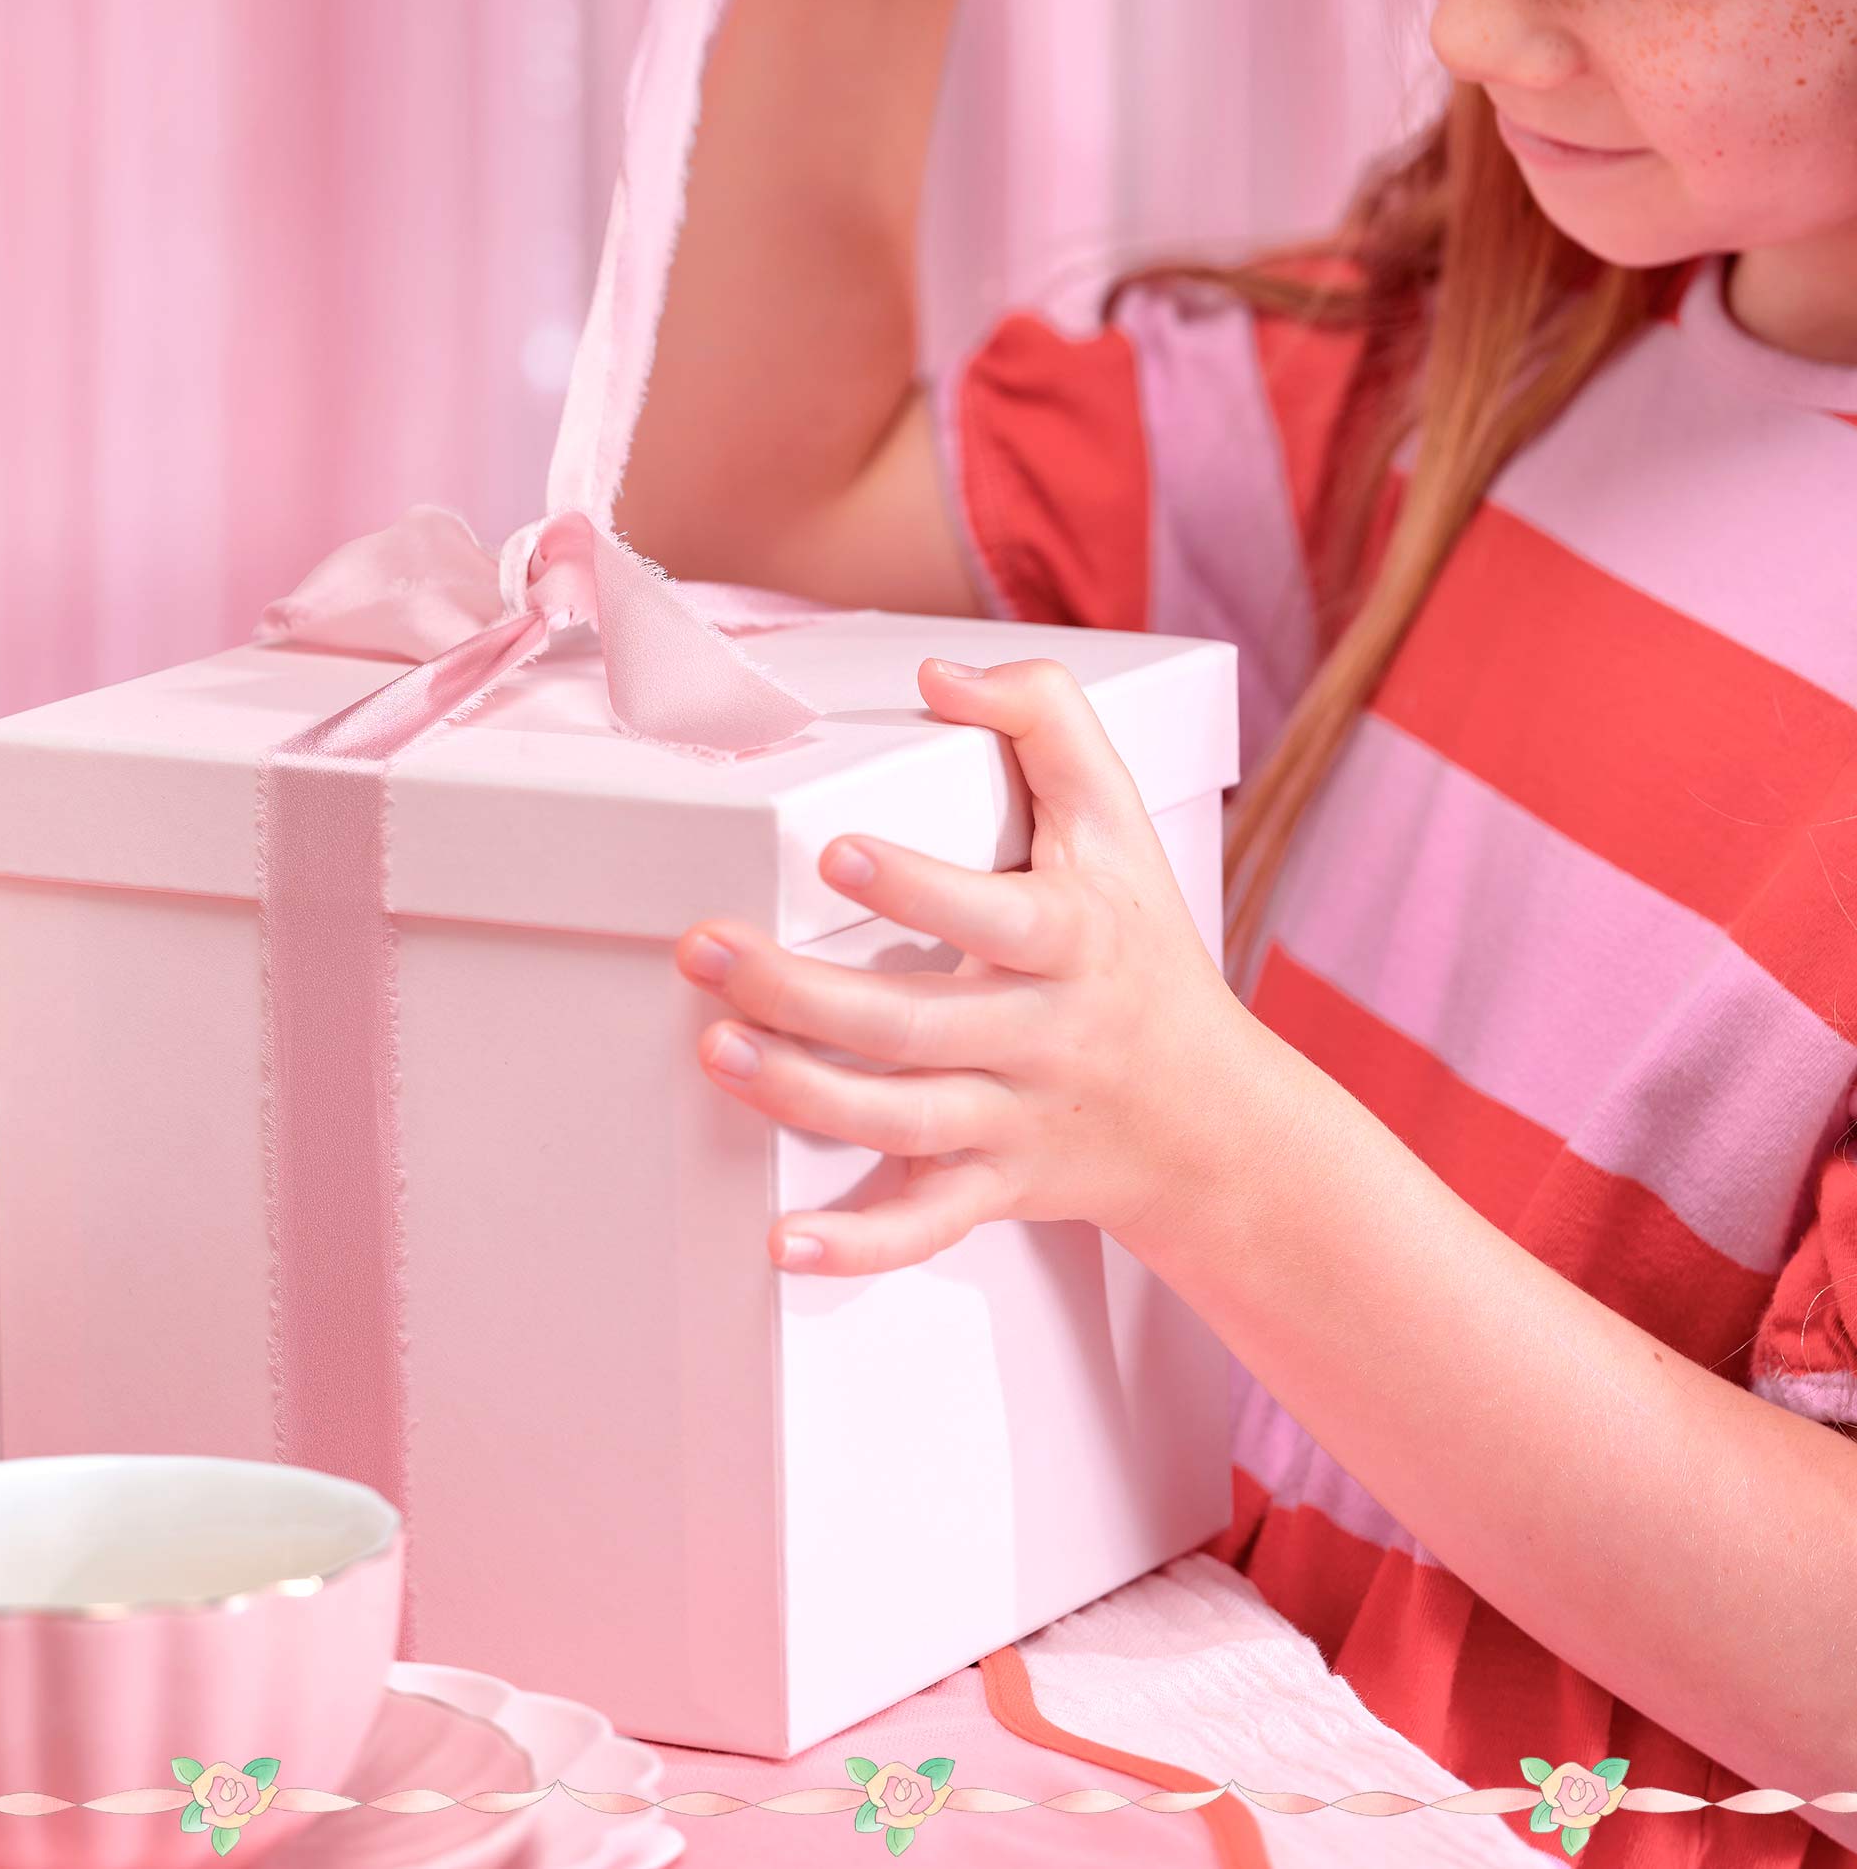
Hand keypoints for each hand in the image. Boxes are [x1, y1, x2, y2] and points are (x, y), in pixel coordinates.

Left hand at [675, 657, 1290, 1275]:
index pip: (996, 917)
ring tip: (716, 1051)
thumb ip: (1047, 718)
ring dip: (801, 1098)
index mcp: (1071, 940)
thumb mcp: (1122, 819)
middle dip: (802, 996)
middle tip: (706, 952)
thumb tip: (943, 674)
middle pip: (914, 1027)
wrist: (1217, 1121)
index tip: (835, 854)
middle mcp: (1039, 1037)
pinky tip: (780, 1243)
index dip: (917, 890)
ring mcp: (1012, 1121)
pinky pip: (923, 1228)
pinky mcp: (990, 1187)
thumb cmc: (1144, 948)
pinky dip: (856, 1248)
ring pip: (902, 1124)